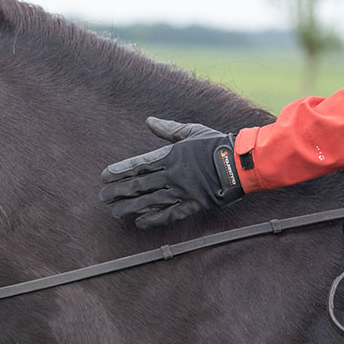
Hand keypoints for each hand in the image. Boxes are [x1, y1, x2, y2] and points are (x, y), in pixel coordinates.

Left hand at [99, 117, 243, 228]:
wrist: (242, 162)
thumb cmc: (217, 144)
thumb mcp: (192, 131)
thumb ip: (168, 129)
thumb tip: (148, 121)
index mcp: (171, 155)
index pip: (140, 163)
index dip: (121, 171)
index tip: (105, 176)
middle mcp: (173, 174)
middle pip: (140, 184)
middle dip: (119, 191)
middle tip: (102, 197)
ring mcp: (183, 190)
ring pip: (151, 201)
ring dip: (131, 207)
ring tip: (114, 213)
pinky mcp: (194, 204)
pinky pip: (170, 214)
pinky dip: (155, 219)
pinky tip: (140, 223)